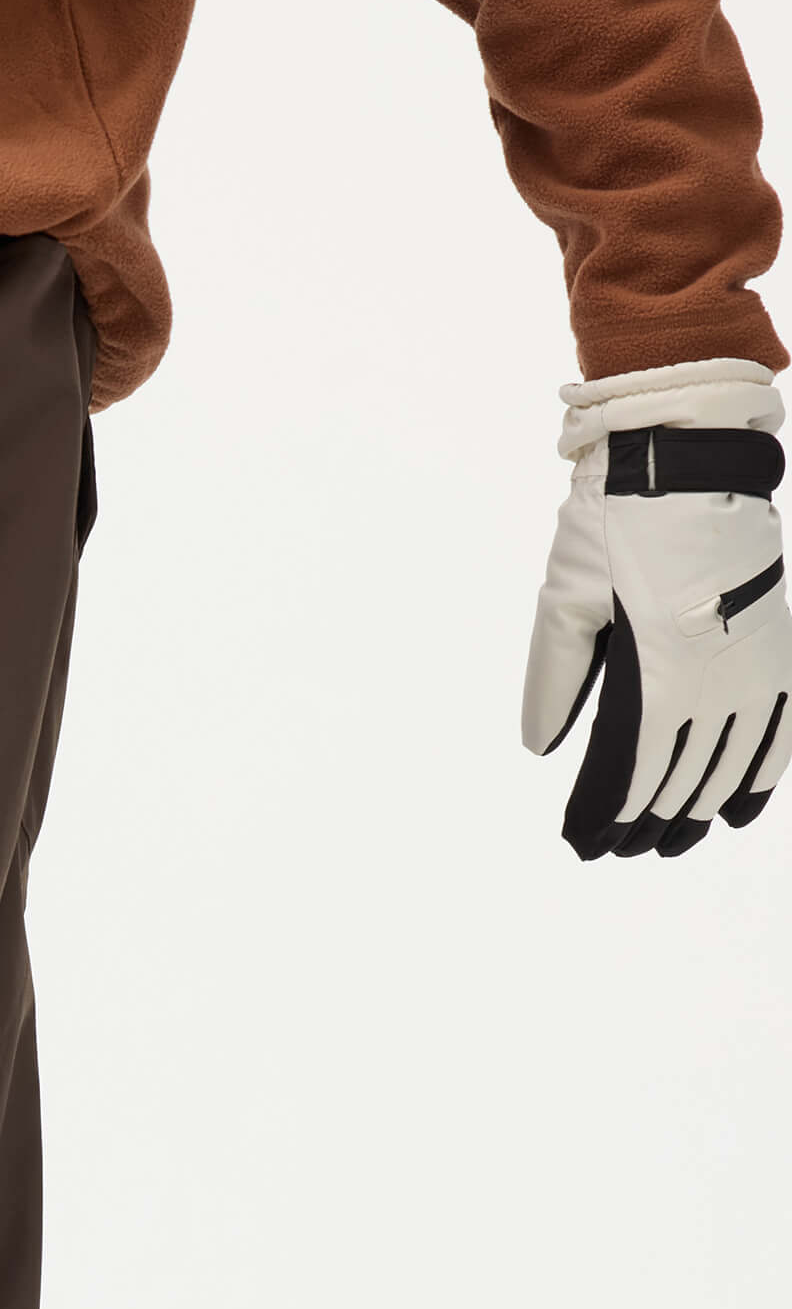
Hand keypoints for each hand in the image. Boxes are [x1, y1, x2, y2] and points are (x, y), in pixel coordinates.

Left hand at [522, 362, 790, 858]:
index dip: (610, 813)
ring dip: (701, 809)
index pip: (634, 768)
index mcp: (659, 666)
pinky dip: (764, 772)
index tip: (585, 843)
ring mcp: (757, 660)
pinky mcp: (779, 642)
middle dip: (650, 821)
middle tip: (623, 851)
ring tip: (672, 843)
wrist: (691, 456)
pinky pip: (782, 726)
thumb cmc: (615, 522)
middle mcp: (717, 674)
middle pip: (685, 775)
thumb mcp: (565, 599)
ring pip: (733, 761)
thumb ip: (554, 679)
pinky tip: (743, 808)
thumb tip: (541, 748)